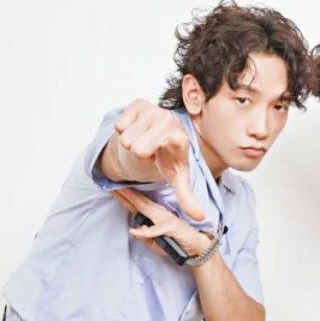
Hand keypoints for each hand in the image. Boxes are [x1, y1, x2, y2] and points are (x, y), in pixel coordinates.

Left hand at [111, 188, 210, 258]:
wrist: (196, 247)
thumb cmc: (177, 243)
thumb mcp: (156, 243)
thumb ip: (145, 236)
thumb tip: (136, 229)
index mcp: (155, 216)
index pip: (137, 205)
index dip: (125, 197)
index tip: (112, 188)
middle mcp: (160, 214)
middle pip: (139, 202)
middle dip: (124, 193)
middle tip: (110, 184)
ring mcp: (165, 219)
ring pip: (146, 209)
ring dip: (131, 201)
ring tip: (119, 192)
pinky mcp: (171, 227)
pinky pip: (156, 230)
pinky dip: (145, 231)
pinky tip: (134, 231)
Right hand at [114, 99, 204, 220]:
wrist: (163, 139)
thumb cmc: (169, 159)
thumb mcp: (177, 179)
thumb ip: (187, 198)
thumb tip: (199, 218)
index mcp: (179, 138)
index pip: (153, 148)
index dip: (151, 156)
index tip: (160, 154)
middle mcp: (168, 119)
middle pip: (134, 147)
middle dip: (139, 153)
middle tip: (151, 152)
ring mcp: (154, 109)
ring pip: (125, 136)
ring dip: (132, 143)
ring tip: (146, 144)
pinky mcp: (139, 103)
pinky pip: (119, 124)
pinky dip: (125, 131)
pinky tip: (139, 132)